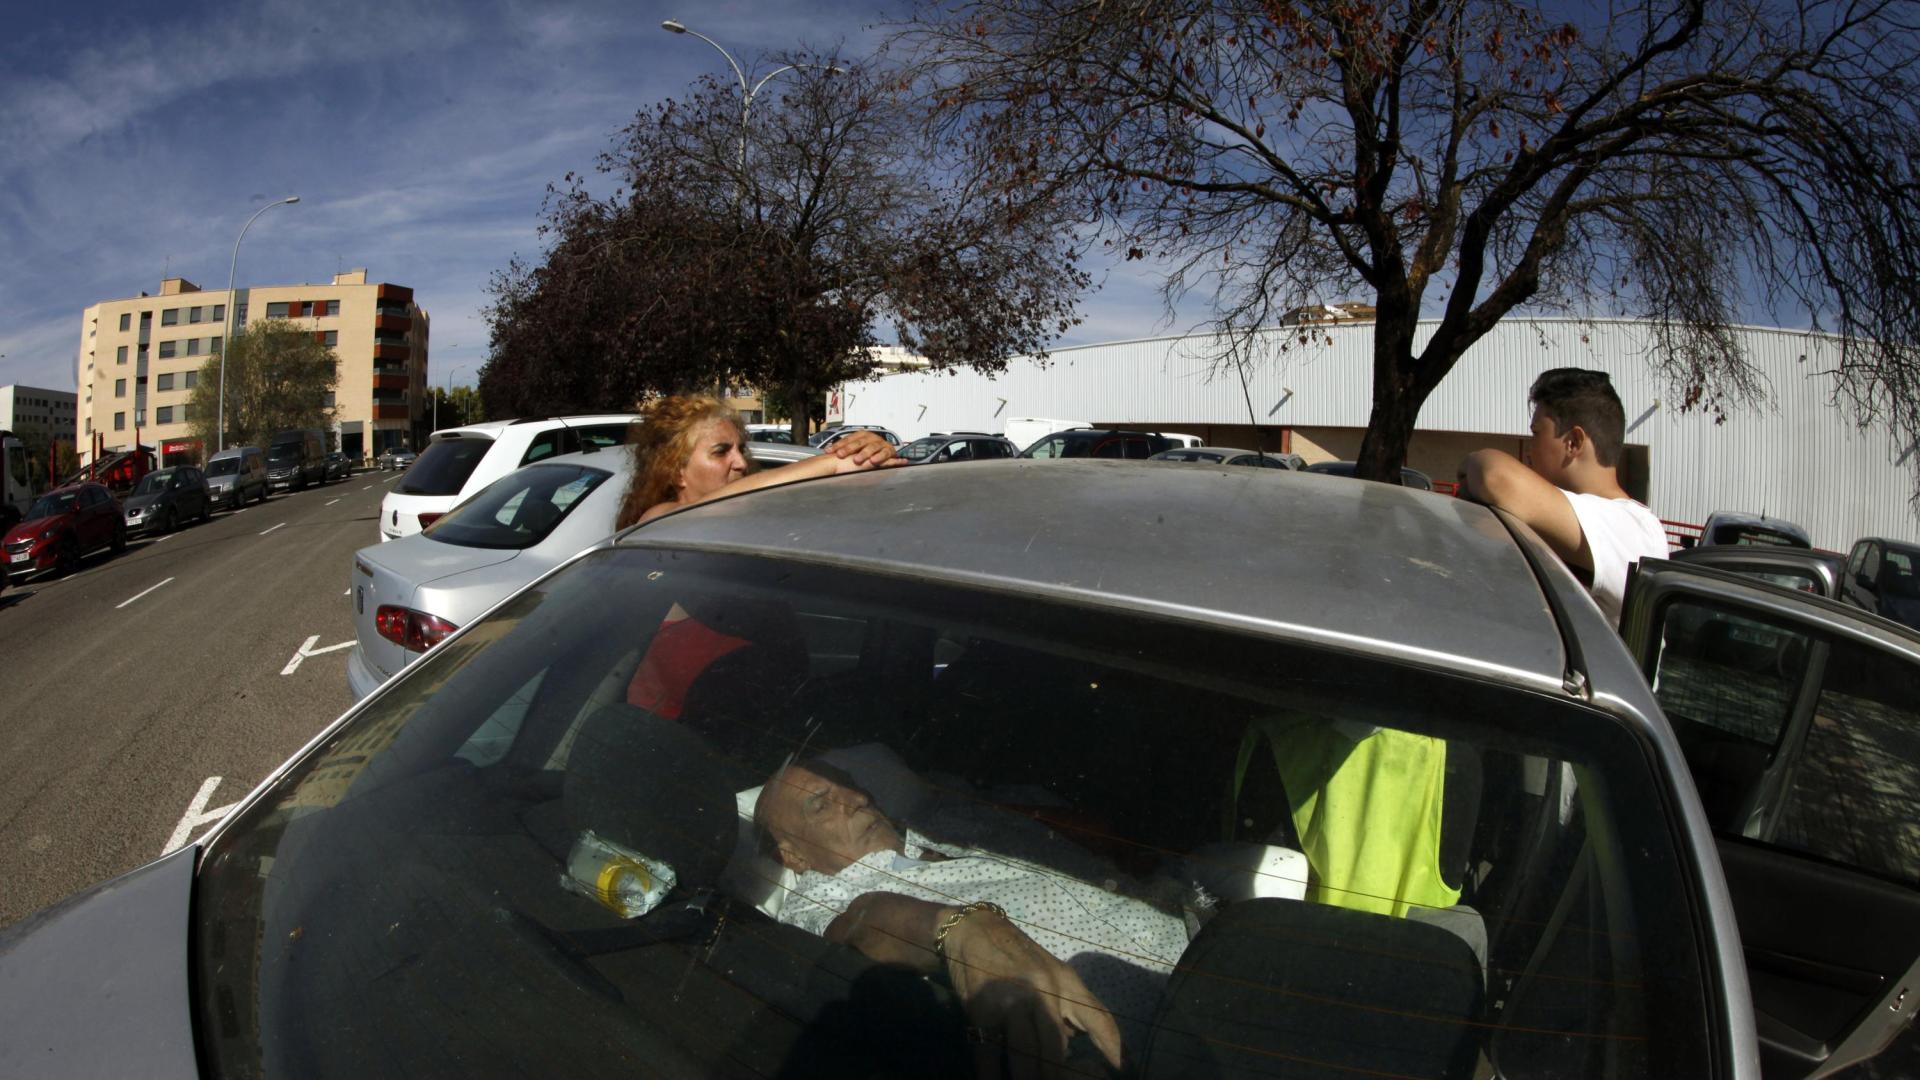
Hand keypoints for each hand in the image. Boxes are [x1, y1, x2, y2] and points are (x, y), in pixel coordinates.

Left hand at [826, 431, 898, 467]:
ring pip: (871, 447)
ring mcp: (880, 443)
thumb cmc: (869, 450)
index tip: (829, 452)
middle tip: (841, 455)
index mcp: (860, 435)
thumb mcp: (856, 448)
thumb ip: (845, 450)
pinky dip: (879, 457)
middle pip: (858, 442)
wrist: (887, 451)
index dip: (838, 445)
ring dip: (864, 453)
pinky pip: (884, 453)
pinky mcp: (889, 450)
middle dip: (849, 449)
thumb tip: (826, 452)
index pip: (847, 439)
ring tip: (857, 460)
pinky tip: (873, 461)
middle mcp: (870, 437)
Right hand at [941, 909, 1123, 1077]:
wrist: (974, 927)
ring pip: (1026, 1052)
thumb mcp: (1050, 972)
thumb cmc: (1017, 954)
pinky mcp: (982, 1006)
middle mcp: (1043, 990)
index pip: (1098, 1017)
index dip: (1113, 1046)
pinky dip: (991, 1074)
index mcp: (1065, 981)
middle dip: (1058, 1075)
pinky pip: (988, 1050)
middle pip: (1057, 1045)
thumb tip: (1078, 1042)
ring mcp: (1012, 999)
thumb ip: (1066, 1005)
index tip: (1122, 1070)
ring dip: (1028, 1077)